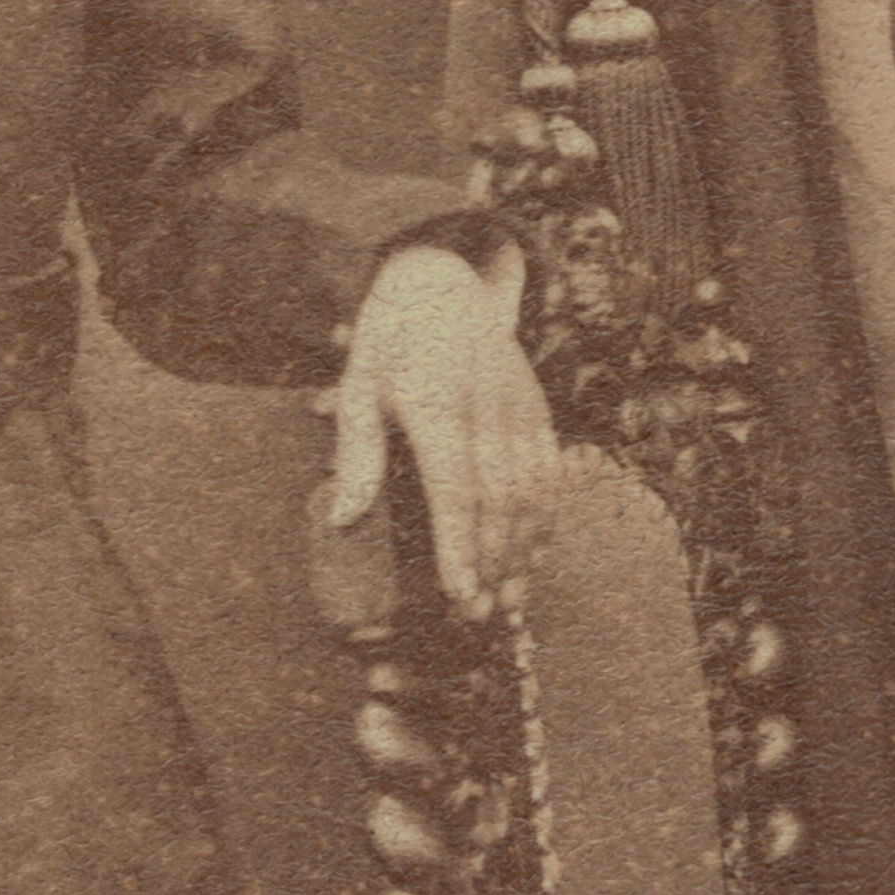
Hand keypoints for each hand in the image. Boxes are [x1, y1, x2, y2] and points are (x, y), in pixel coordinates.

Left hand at [328, 238, 563, 623]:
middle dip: (493, 563)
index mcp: (434, 402)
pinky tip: (535, 556)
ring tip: (510, 600)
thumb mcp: (357, 387)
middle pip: (499, 499)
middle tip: (480, 616)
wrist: (444, 279)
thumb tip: (343, 521)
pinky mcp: (538, 408)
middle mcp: (485, 406)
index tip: (460, 595)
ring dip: (524, 551)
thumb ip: (357, 453)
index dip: (460, 545)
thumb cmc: (389, 342)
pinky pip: (551, 472)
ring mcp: (518, 407)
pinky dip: (546, 519)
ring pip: (533, 491)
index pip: (454, 488)